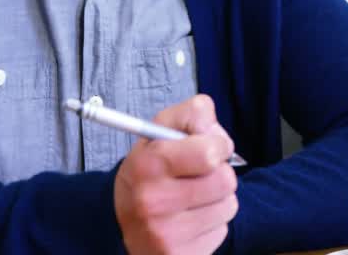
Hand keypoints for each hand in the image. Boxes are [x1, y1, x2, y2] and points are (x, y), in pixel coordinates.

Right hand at [114, 95, 239, 254]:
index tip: (210, 148)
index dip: (218, 146)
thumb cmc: (150, 170)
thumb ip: (192, 114)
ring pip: (228, 205)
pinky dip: (212, 222)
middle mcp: (153, 201)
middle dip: (219, 173)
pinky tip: (190, 219)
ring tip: (193, 197)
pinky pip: (221, 230)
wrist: (119, 220)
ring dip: (218, 198)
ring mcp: (165, 233)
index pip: (210, 152)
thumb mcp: (160, 130)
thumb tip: (215, 129)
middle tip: (200, 174)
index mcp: (148, 164)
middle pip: (225, 180)